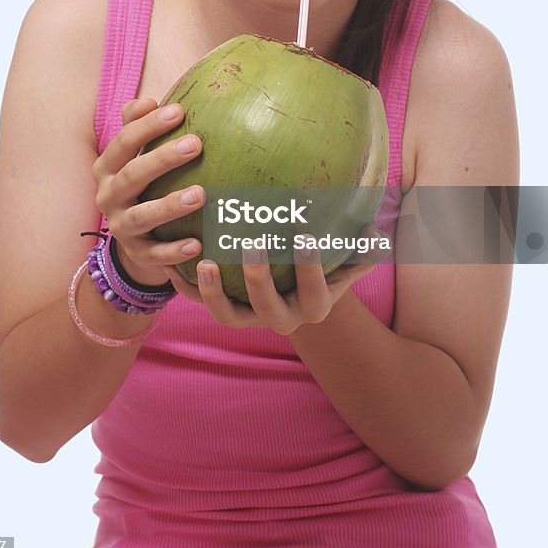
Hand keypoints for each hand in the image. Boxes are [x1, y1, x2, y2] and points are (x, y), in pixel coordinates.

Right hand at [92, 97, 204, 285]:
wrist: (135, 237)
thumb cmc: (142, 182)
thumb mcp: (133, 154)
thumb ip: (136, 125)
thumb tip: (149, 101)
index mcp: (107, 167)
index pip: (124, 142)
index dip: (148, 126)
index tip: (178, 111)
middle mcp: (108, 196)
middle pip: (131, 175)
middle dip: (162, 159)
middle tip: (196, 144)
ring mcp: (121, 227)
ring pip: (141, 217)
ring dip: (169, 206)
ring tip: (201, 194)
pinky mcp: (137, 254)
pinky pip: (154, 254)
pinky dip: (174, 251)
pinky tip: (198, 244)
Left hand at [162, 228, 381, 334]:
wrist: (300, 294)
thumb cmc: (328, 267)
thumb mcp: (348, 261)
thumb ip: (363, 248)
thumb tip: (377, 229)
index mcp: (314, 307)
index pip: (315, 290)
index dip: (309, 268)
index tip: (304, 235)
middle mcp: (280, 318)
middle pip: (267, 307)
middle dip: (258, 278)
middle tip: (251, 243)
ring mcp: (248, 317)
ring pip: (227, 315)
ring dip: (213, 292)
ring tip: (203, 261)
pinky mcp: (223, 308)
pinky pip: (197, 303)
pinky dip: (183, 285)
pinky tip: (170, 260)